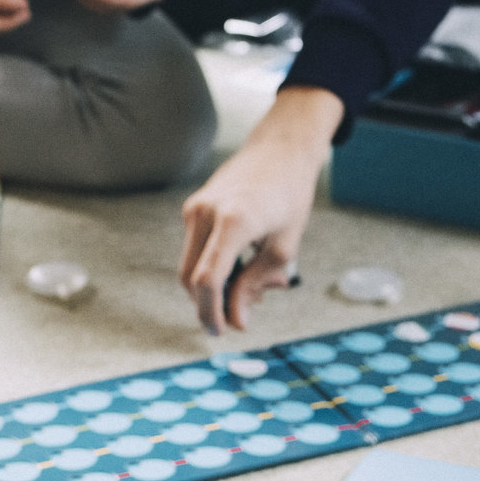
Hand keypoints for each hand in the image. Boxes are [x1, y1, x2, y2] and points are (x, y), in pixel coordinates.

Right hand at [179, 86, 342, 332]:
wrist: (282, 149)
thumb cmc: (290, 195)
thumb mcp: (284, 247)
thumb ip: (256, 285)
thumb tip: (237, 321)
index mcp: (234, 221)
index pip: (208, 280)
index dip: (210, 313)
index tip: (221, 332)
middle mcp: (206, 212)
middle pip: (190, 279)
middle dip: (209, 305)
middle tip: (239, 315)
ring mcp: (195, 208)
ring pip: (189, 267)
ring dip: (212, 288)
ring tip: (250, 284)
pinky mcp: (193, 208)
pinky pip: (195, 250)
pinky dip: (211, 268)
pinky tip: (242, 266)